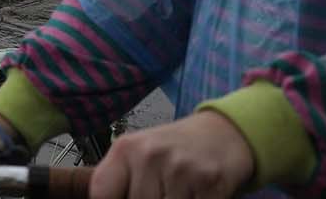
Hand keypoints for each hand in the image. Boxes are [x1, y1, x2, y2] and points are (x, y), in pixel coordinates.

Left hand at [90, 109, 252, 198]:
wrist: (223, 133)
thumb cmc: (175, 149)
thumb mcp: (140, 154)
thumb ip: (122, 180)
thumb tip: (104, 198)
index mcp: (126, 148)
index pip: (102, 192)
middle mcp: (150, 155)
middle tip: (161, 191)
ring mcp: (180, 169)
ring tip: (177, 192)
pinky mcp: (209, 183)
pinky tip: (195, 194)